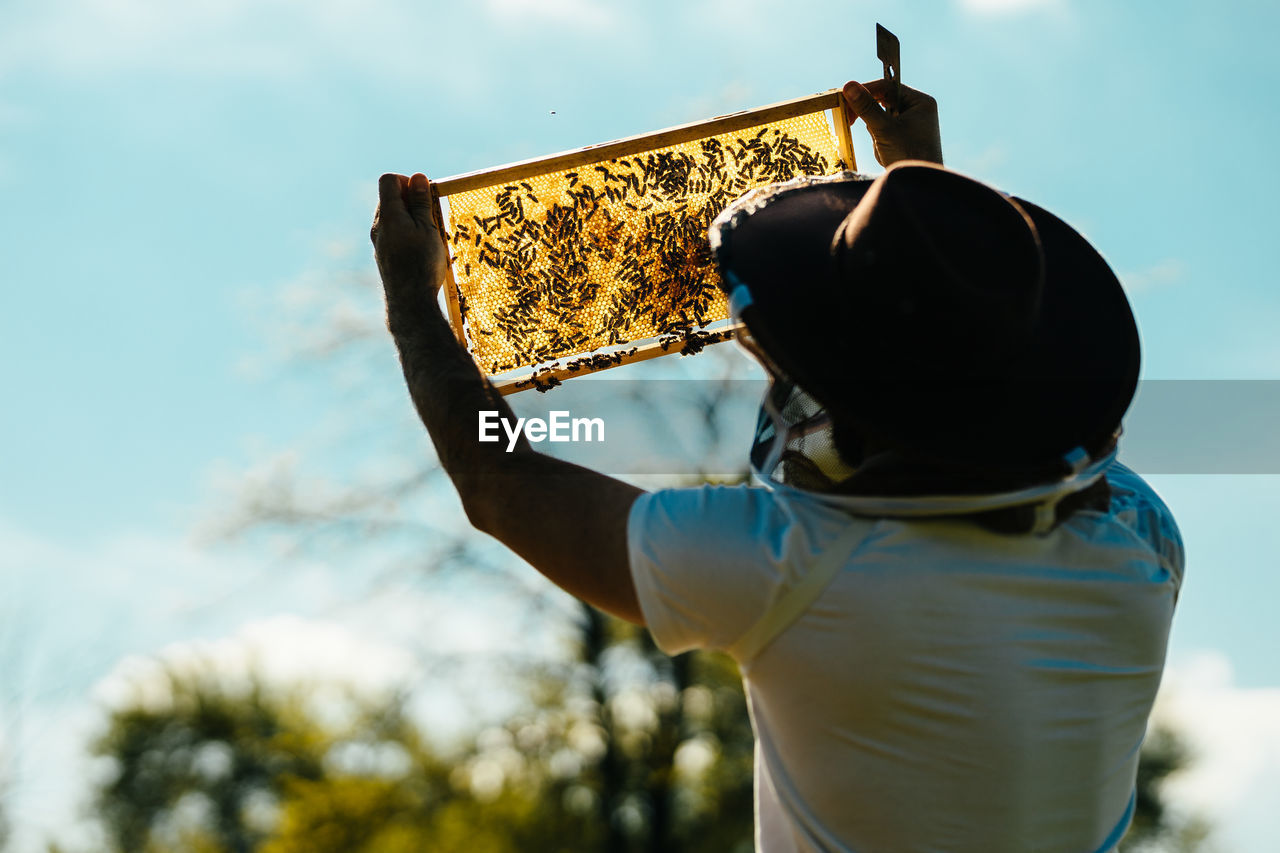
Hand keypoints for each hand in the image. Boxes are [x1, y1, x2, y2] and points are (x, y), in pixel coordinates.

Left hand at [371, 172, 449, 329]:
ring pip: (392, 216)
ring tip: (429, 234)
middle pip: (389, 197)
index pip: (388, 180)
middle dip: (410, 198)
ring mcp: (379, 241)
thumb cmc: (422, 264)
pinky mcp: (383, 255)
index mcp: (388, 215)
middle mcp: (378, 226)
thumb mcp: (428, 229)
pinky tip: (421, 249)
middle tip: (431, 215)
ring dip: (410, 217)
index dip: (408, 181)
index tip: (425, 196)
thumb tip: (418, 177)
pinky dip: (406, 232)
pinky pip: (392, 233)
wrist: (410, 303)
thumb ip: (421, 202)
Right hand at [842, 80, 942, 166]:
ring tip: (885, 149)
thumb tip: (848, 86)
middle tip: (854, 124)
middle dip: (872, 120)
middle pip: (882, 103)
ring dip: (876, 135)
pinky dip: (880, 144)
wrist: (920, 188)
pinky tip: (887, 155)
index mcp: (920, 102)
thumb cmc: (908, 156)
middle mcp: (918, 110)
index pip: (886, 87)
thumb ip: (866, 107)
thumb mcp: (884, 130)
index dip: (865, 92)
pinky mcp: (905, 139)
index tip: (846, 102)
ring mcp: (912, 125)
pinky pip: (884, 134)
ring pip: (881, 120)